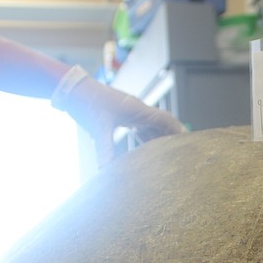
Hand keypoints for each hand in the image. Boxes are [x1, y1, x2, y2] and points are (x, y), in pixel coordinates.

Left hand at [51, 66, 185, 166]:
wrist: (74, 90)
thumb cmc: (87, 104)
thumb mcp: (98, 128)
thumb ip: (104, 150)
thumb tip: (105, 171)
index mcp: (137, 109)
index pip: (165, 119)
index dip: (178, 130)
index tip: (189, 141)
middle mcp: (137, 109)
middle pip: (161, 124)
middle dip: (171, 137)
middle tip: (181, 153)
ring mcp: (130, 111)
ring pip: (151, 126)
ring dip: (159, 138)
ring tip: (167, 154)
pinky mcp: (122, 114)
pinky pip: (140, 126)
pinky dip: (146, 137)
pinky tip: (145, 148)